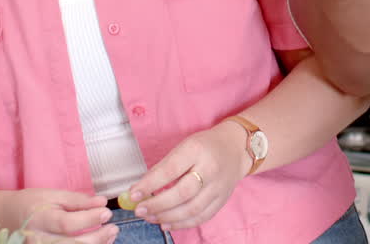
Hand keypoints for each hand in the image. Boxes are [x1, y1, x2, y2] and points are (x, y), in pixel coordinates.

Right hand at [0, 188, 115, 243]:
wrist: (8, 216)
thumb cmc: (33, 203)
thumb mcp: (53, 194)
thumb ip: (77, 200)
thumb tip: (102, 202)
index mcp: (41, 219)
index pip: (67, 224)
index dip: (89, 220)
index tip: (107, 212)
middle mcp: (39, 239)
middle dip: (97, 238)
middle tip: (113, 228)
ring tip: (110, 235)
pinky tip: (99, 243)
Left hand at [127, 121, 249, 230]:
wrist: (236, 148)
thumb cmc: (204, 146)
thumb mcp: (183, 147)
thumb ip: (162, 167)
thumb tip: (139, 189)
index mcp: (197, 150)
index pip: (170, 170)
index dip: (150, 184)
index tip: (133, 194)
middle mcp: (210, 169)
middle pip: (182, 193)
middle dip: (157, 205)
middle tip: (140, 210)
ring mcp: (218, 187)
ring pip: (192, 209)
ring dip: (167, 217)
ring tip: (150, 217)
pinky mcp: (222, 200)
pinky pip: (201, 217)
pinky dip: (182, 224)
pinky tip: (166, 224)